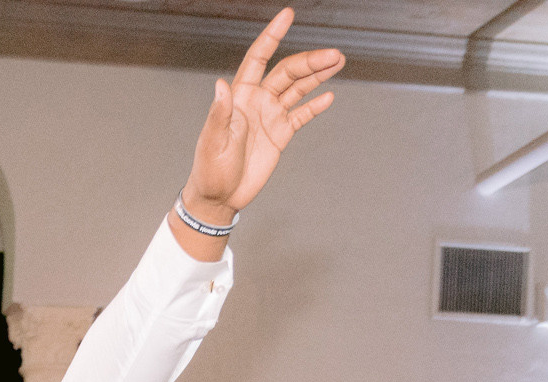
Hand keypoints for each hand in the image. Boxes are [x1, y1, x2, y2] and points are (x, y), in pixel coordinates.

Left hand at [179, 10, 343, 223]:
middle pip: (287, 72)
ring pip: (298, 88)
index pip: (258, 58)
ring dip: (317, 75)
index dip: (272, 36)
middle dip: (310, 61)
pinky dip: (315, 105)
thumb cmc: (209, 170)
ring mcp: (270, 116)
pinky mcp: (280, 135)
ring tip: (338, 62)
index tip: (287, 15)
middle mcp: (257, 101)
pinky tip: (329, 95)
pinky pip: (301, 114)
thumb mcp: (212, 141)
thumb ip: (220, 113)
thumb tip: (221, 85)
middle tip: (334, 54)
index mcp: (239, 97)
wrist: (219, 197)